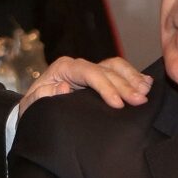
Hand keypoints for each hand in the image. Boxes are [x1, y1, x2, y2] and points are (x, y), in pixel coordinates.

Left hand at [18, 56, 151, 115]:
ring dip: (132, 78)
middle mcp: (78, 65)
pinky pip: (119, 71)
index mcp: (63, 68)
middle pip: (106, 70)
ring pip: (116, 66)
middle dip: (125, 85)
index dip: (105, 86)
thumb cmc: (34, 109)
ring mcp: (90, 70)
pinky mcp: (99, 78)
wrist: (36, 112)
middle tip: (140, 101)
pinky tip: (146, 84)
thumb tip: (64, 87)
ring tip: (146, 91)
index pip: (89, 72)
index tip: (117, 104)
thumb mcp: (31, 107)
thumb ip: (42, 96)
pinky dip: (133, 76)